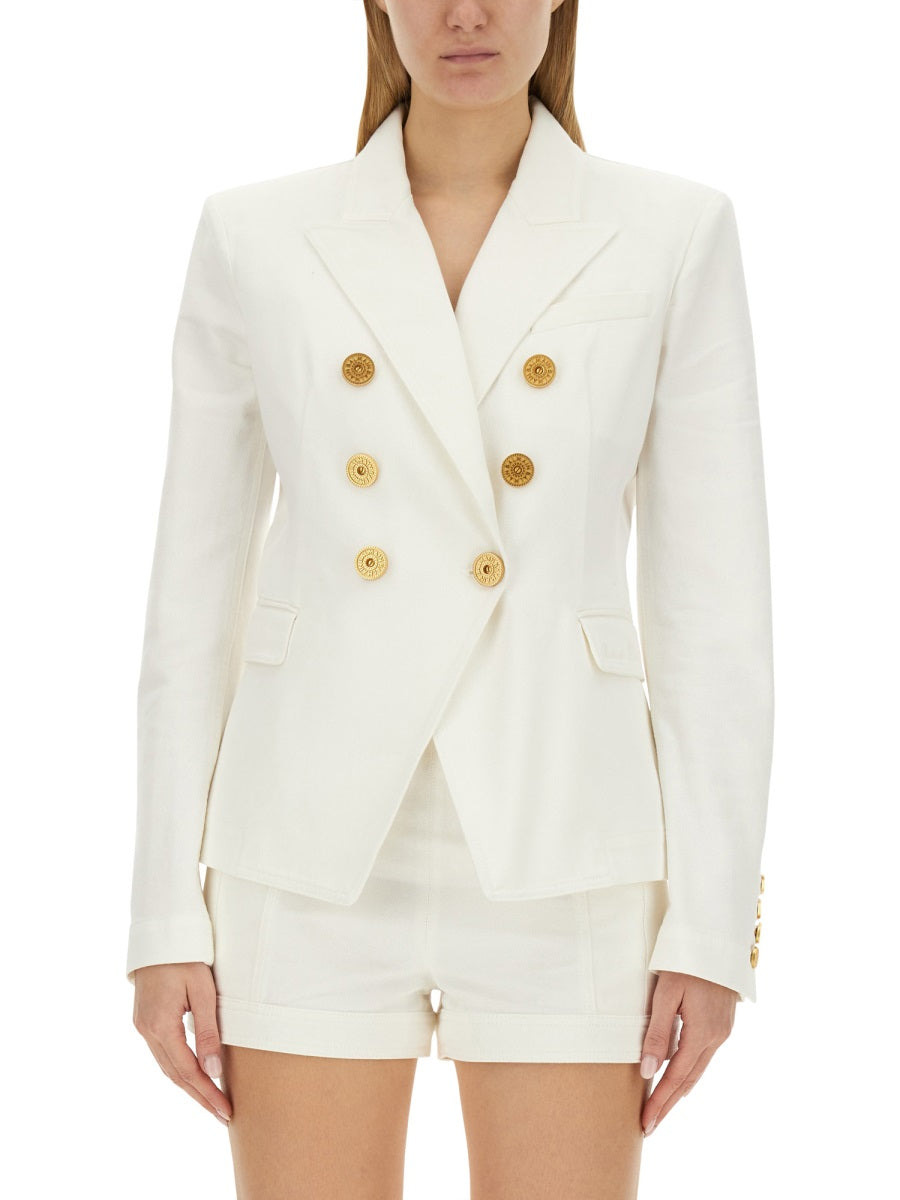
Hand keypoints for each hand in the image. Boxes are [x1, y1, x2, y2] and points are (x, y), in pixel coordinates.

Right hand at [132, 962, 231, 1125]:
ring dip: (189, 1086)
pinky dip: (179, 1069)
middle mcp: (147, 1031)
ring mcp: (143, 1027)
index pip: (187, 1071)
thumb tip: (213, 1071)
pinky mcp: (145, 1021)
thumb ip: (208, 1031)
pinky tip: (193, 1077)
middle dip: (200, 1096)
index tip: (225, 1109)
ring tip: (211, 1102)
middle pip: (175, 1075)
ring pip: (167, 1067)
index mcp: (160, 1025)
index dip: (206, 1093)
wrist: (159, 936)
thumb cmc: (185, 958)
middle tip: (222, 1115)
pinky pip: (163, 1054)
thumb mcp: (202, 991)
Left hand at [638, 970, 736, 1135]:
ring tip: (662, 1107)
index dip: (660, 1101)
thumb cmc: (686, 961)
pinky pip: (704, 1055)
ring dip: (679, 1090)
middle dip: (668, 1104)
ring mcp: (723, 1030)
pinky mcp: (723, 1022)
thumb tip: (648, 1071)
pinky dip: (690, 1071)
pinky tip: (680, 1076)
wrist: (717, 938)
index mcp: (702, 1033)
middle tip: (650, 1125)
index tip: (646, 1123)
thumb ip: (658, 1034)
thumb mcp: (666, 994)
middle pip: (689, 1080)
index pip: (676, 1077)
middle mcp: (716, 1037)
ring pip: (698, 1069)